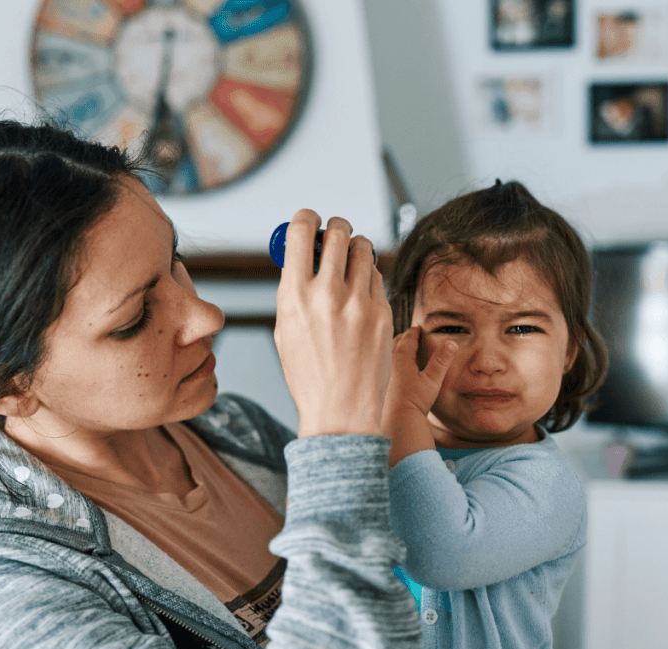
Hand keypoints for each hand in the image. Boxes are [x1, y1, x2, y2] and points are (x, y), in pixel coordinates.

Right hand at [274, 209, 392, 437]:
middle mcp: (327, 292)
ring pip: (363, 249)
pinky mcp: (383, 312)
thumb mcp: (285, 329)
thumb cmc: (310, 374)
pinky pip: (378, 278)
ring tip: (351, 260)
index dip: (306, 218)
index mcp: (294, 294)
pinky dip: (370, 278)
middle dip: (336, 228)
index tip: (310, 220)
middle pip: (338, 231)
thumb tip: (301, 257)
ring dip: (357, 248)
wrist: (341, 410)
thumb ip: (294, 290)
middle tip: (336, 235)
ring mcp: (358, 302)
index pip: (300, 230)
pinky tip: (362, 293)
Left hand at [381, 326, 457, 434]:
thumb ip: (442, 361)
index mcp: (402, 359)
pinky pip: (391, 368)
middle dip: (404, 338)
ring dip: (398, 350)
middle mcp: (392, 365)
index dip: (414, 332)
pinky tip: (403, 372)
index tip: (418, 328)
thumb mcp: (432, 379)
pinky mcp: (387, 387)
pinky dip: (396, 363)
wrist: (399, 420)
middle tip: (412, 335)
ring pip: (391, 356)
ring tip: (407, 350)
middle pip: (395, 345)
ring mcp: (388, 376)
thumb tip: (452, 343)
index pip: (407, 339)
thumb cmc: (416, 400)